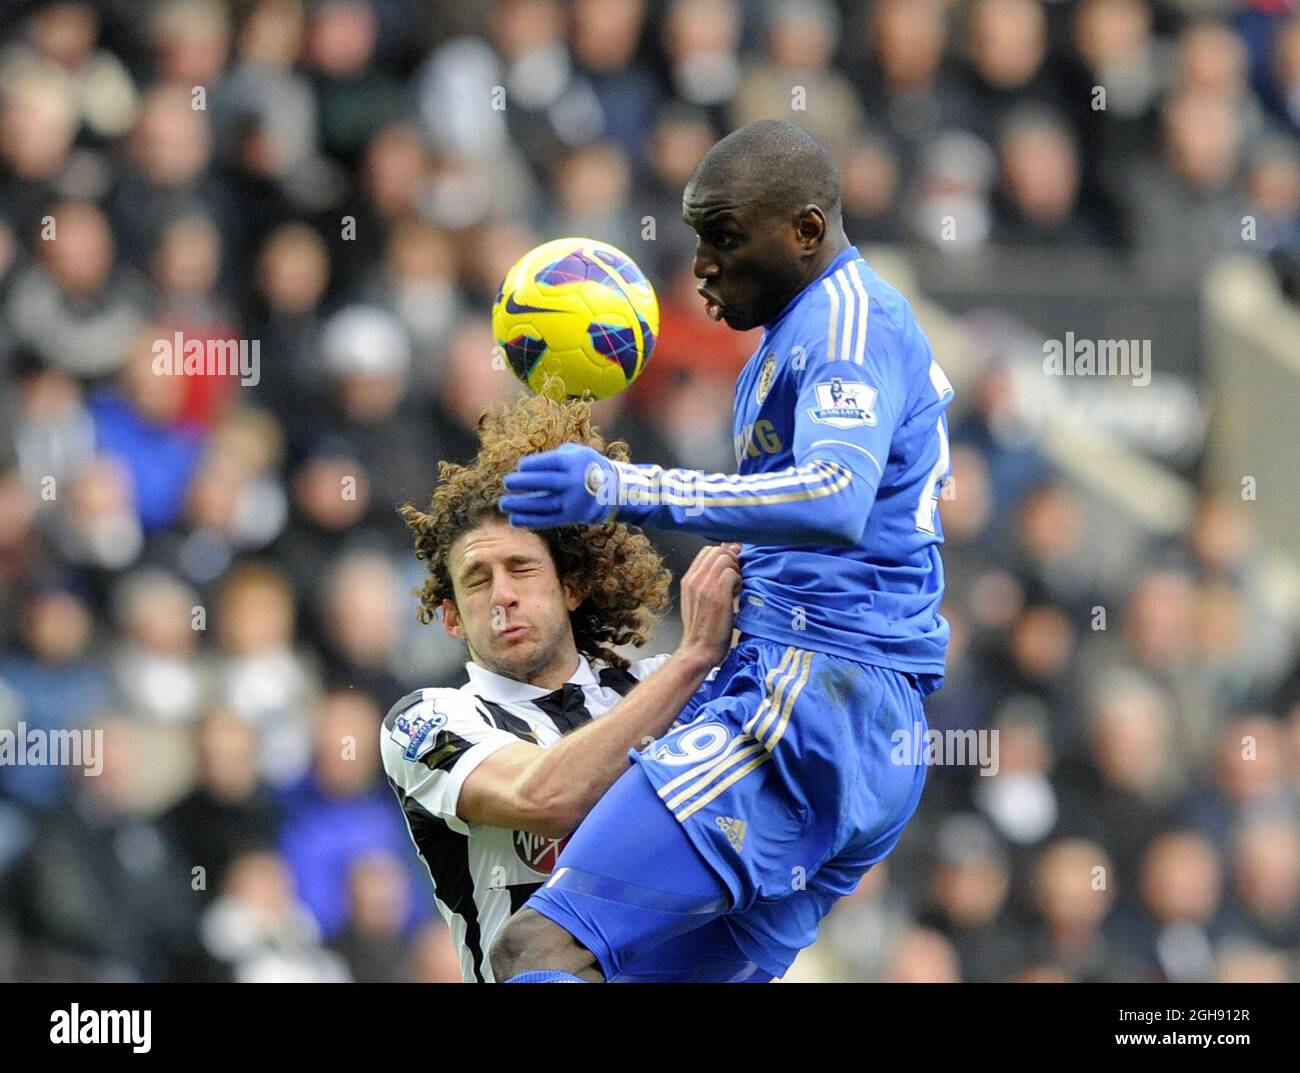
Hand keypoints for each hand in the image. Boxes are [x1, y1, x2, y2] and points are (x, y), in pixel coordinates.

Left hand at [500, 443, 617, 527]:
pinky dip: (530, 520)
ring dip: (521, 505)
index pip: (549, 462)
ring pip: (544, 504)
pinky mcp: (571, 517)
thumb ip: (555, 455)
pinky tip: (513, 519)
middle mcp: (574, 482)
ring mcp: (573, 502)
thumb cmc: (587, 467)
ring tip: (504, 503)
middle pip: (545, 482)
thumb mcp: (577, 453)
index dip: (532, 464)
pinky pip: (547, 520)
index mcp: (575, 463)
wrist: (613, 491)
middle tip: (506, 482)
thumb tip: (527, 466)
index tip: (520, 467)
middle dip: (523, 483)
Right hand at [676, 543, 741, 670]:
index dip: (724, 555)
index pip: (708, 550)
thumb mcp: (700, 599)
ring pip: (725, 558)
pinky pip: (731, 573)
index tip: (732, 570)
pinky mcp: (717, 595)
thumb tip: (728, 558)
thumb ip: (709, 580)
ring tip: (736, 587)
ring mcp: (704, 586)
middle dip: (732, 560)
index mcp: (689, 579)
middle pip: (718, 550)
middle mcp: (694, 579)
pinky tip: (738, 595)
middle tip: (736, 579)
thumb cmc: (703, 628)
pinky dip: (739, 580)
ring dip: (736, 570)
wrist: (698, 650)